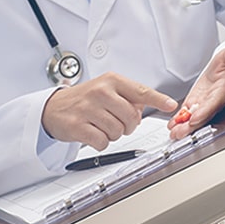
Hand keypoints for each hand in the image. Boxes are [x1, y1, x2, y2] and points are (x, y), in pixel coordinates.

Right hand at [42, 72, 176, 149]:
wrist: (53, 107)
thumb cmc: (84, 99)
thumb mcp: (107, 90)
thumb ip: (128, 97)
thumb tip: (144, 108)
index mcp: (111, 81)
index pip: (140, 91)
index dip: (158, 100)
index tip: (171, 105)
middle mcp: (100, 92)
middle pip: (132, 117)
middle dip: (128, 126)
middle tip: (117, 123)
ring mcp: (88, 108)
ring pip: (118, 131)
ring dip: (113, 134)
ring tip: (101, 126)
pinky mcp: (78, 126)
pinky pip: (103, 141)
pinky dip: (101, 142)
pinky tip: (93, 133)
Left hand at [168, 46, 224, 138]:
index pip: (214, 103)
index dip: (205, 112)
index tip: (195, 119)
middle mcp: (215, 100)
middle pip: (203, 115)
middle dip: (191, 126)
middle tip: (179, 133)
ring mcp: (205, 102)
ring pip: (195, 117)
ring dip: (184, 126)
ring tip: (174, 133)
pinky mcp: (197, 101)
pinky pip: (189, 112)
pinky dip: (181, 119)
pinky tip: (173, 125)